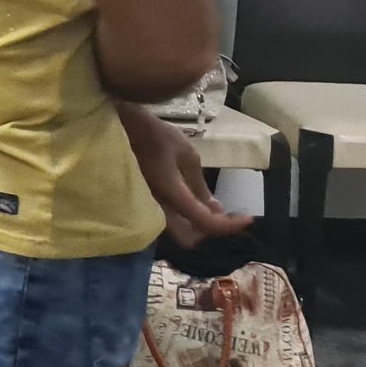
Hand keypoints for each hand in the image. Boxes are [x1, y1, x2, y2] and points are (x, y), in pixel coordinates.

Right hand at [119, 106, 255, 247]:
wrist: (117, 127)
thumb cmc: (154, 134)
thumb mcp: (186, 154)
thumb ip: (200, 186)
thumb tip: (216, 210)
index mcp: (171, 191)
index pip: (206, 221)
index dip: (230, 225)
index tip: (248, 218)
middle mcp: (156, 206)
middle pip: (188, 239)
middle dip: (209, 231)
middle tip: (224, 216)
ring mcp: (144, 208)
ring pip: (175, 233)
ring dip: (196, 226)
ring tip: (209, 208)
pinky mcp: (139, 205)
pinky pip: (165, 223)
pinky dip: (183, 220)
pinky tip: (191, 204)